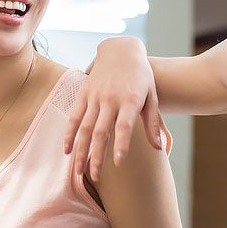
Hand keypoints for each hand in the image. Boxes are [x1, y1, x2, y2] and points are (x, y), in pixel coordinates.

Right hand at [65, 37, 164, 181]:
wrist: (121, 49)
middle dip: (96, 156)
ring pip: (85, 128)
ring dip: (81, 150)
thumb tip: (160, 148)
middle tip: (95, 177)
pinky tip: (66, 150)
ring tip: (79, 171)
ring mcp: (95, 96)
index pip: (124, 126)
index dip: (120, 145)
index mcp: (129, 100)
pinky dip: (69, 134)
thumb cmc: (141, 76)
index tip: (118, 163)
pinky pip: (74, 117)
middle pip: (100, 131)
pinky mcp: (84, 93)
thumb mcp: (152, 96)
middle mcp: (110, 99)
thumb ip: (153, 122)